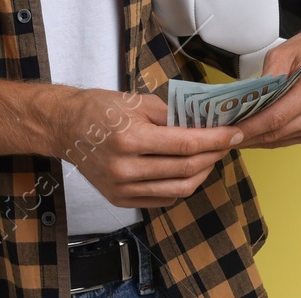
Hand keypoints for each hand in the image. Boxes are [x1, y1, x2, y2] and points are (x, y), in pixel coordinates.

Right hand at [53, 87, 243, 207]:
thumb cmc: (99, 109)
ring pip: (179, 188)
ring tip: (210, 156)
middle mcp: (127, 169)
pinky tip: (188, 169)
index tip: (234, 133)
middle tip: (227, 143)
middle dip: (214, 155)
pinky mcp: (121, 200)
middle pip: (186, 168)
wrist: (65, 128)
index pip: (186, 144)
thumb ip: (171, 114)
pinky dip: (182, 185)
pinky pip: (164, 198)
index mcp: (131, 139)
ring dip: (202, 172)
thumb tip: (203, 122)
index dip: (216, 139)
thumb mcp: (135, 101)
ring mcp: (123, 188)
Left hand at [229, 23, 300, 148]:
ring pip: (284, 138)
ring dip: (259, 140)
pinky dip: (272, 138)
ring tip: (235, 136)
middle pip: (280, 131)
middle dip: (250, 136)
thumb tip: (249, 98)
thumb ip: (268, 75)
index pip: (278, 116)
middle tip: (226, 136)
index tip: (231, 131)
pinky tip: (255, 134)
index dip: (252, 126)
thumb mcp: (286, 50)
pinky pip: (292, 138)